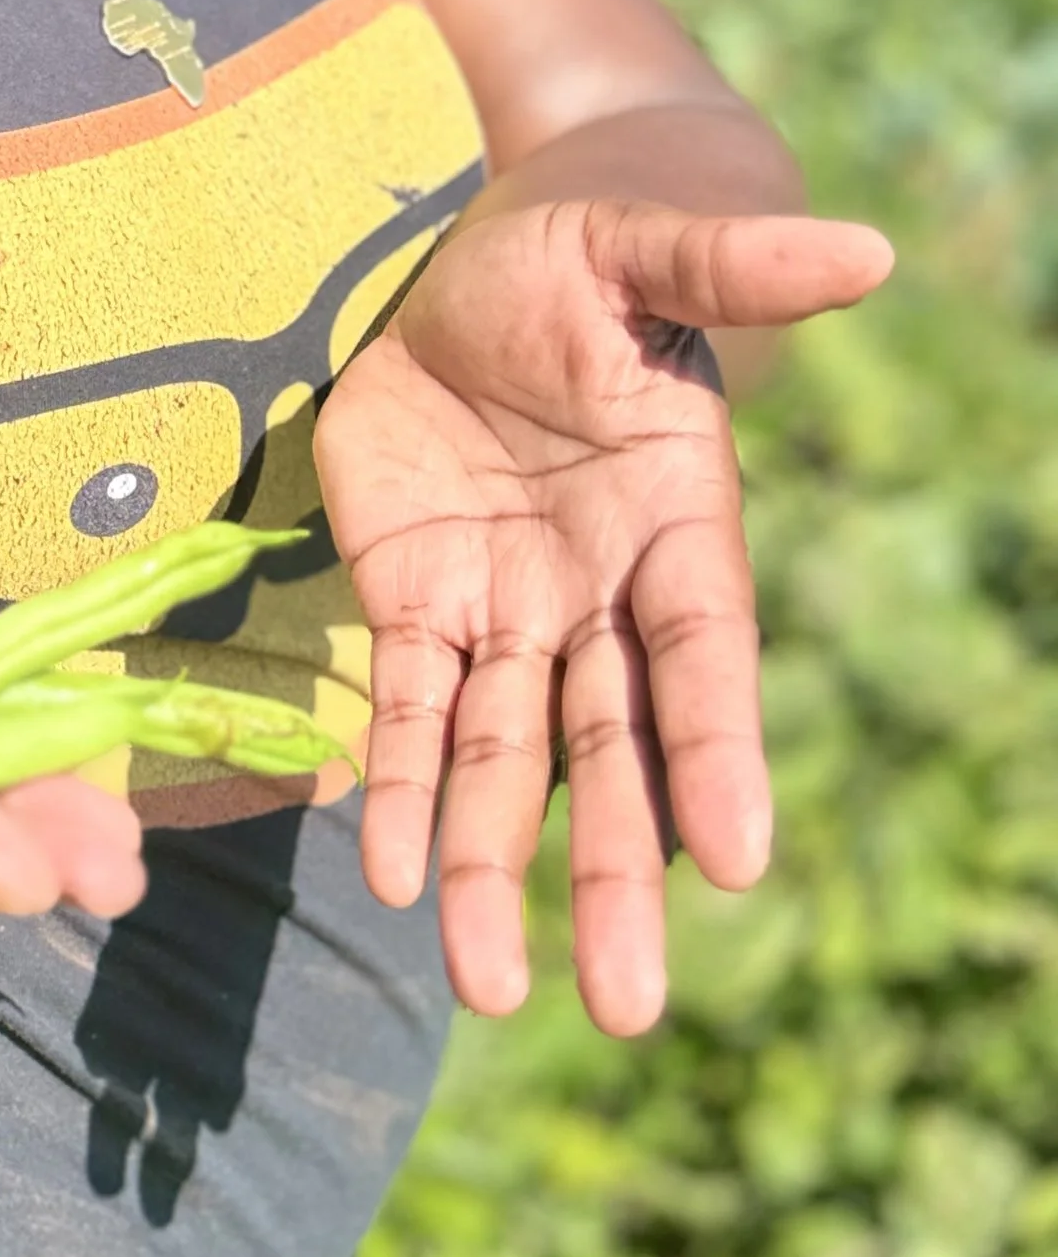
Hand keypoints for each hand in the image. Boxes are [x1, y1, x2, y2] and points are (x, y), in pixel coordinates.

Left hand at [313, 201, 892, 1034]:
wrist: (476, 262)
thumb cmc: (581, 251)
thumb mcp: (646, 246)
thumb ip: (737, 261)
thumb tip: (865, 252)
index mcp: (678, 525)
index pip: (703, 657)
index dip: (718, 754)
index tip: (735, 860)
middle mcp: (599, 595)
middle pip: (610, 753)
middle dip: (611, 875)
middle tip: (626, 1010)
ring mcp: (506, 610)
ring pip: (502, 762)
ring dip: (490, 870)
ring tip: (487, 987)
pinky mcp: (413, 599)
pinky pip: (404, 710)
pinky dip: (397, 791)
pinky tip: (391, 880)